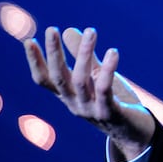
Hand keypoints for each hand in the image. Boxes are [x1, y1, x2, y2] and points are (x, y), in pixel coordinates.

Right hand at [23, 26, 154, 161]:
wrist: (134, 132)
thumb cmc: (113, 101)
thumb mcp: (95, 76)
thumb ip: (83, 56)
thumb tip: (67, 30)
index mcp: (68, 95)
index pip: (45, 79)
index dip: (35, 62)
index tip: (28, 41)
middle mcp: (74, 104)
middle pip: (59, 78)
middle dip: (54, 53)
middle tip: (51, 29)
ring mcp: (90, 110)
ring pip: (81, 80)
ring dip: (84, 54)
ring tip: (91, 30)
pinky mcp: (109, 113)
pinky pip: (105, 90)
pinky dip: (107, 70)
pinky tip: (113, 52)